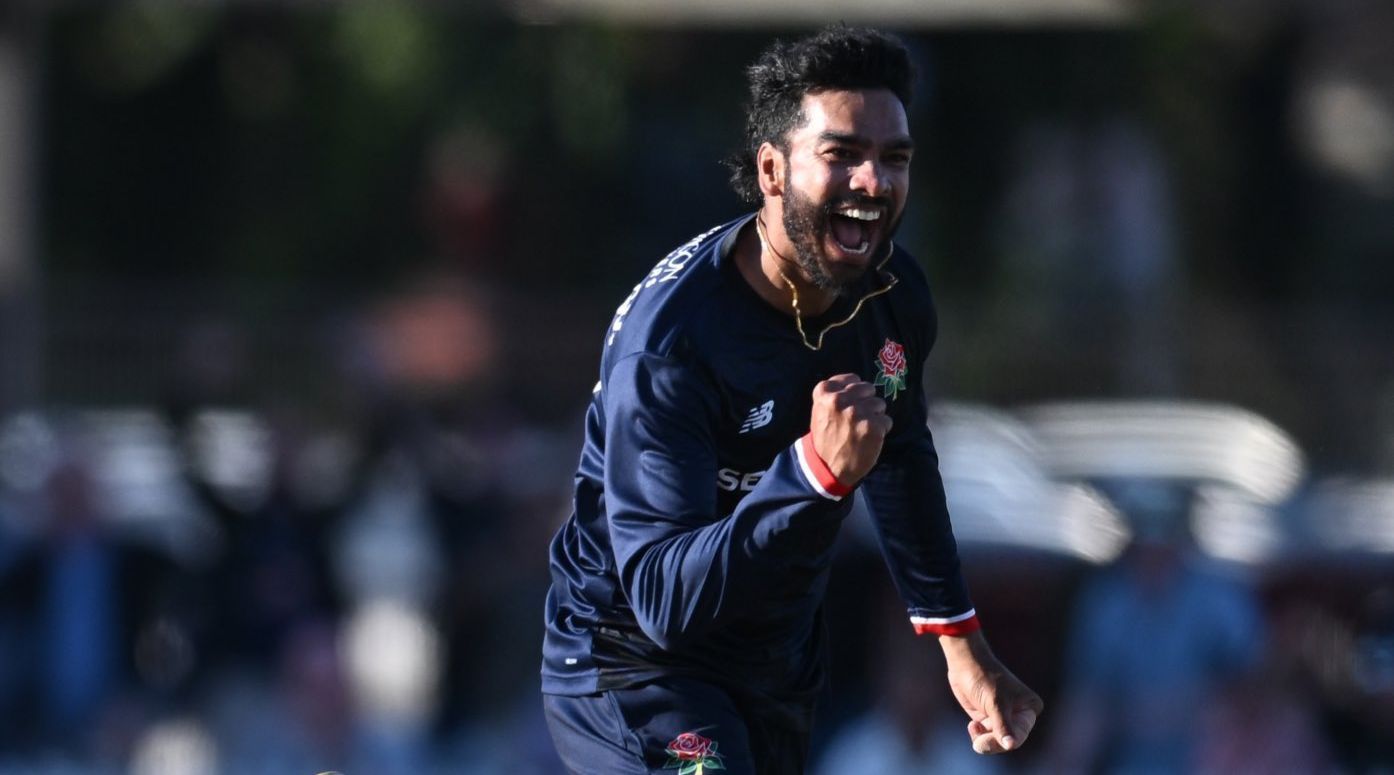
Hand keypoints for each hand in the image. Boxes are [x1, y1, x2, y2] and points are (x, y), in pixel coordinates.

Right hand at [808, 373, 891, 485]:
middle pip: (868, 389)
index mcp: (825, 393)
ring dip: (875, 416)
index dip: (855, 391)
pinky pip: (887, 420)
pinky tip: (869, 439)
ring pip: (880, 404)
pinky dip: (881, 430)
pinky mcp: (872, 427)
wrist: (828, 467)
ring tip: (862, 430)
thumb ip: (835, 393)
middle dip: (866, 402)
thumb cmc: (826, 437)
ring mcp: (857, 413)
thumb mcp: (820, 410)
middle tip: (857, 418)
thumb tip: (858, 382)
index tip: (850, 403)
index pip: (852, 379)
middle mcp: (840, 400)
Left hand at [942, 633, 1042, 753]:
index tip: (984, 744)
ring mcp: (1004, 718)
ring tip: (974, 727)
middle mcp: (1020, 715)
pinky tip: (973, 724)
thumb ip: (1003, 726)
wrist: (965, 664)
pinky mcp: (990, 719)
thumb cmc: (984, 678)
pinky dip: (978, 735)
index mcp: (1030, 708)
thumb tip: (1011, 745)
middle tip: (977, 744)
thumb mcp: (995, 703)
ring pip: (996, 742)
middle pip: (1008, 742)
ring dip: (983, 739)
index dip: (1003, 743)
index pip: (1019, 736)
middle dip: (991, 743)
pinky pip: (987, 737)